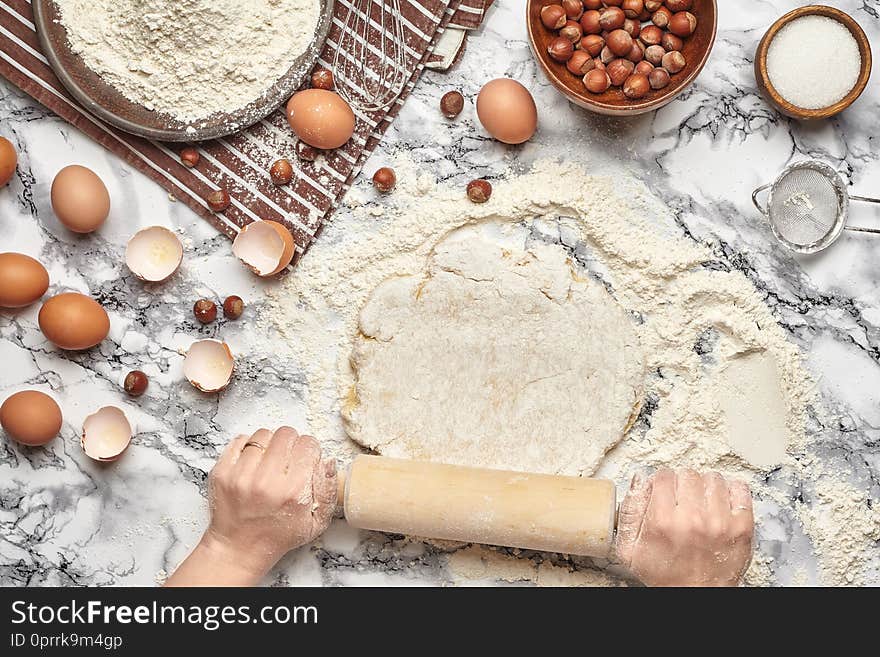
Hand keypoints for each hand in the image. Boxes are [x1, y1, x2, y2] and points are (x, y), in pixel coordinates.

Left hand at [166, 427, 337, 586]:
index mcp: (293, 492)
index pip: (308, 445)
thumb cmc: (278, 536)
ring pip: (263, 434)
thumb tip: (329, 461)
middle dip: (292, 443)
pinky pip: (240, 440)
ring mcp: (241, 475)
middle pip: (286, 434)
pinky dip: (249, 446)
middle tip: (288, 458)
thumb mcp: (316, 523)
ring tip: (270, 461)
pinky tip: (253, 461)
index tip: (306, 459)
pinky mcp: (222, 472)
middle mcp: (266, 481)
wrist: (238, 548)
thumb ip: (328, 491)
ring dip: (270, 443)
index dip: (310, 450)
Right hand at [615, 469, 753, 586]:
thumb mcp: (629, 549)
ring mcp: (720, 522)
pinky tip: (721, 502)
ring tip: (702, 501)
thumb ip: (629, 511)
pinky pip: (740, 489)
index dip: (662, 482)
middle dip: (683, 484)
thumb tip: (639, 480)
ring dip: (706, 486)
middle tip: (682, 500)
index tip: (664, 492)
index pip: (663, 476)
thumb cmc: (664, 575)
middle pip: (688, 474)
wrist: (694, 595)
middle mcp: (693, 518)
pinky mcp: (742, 527)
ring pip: (713, 478)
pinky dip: (731, 490)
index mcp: (662, 520)